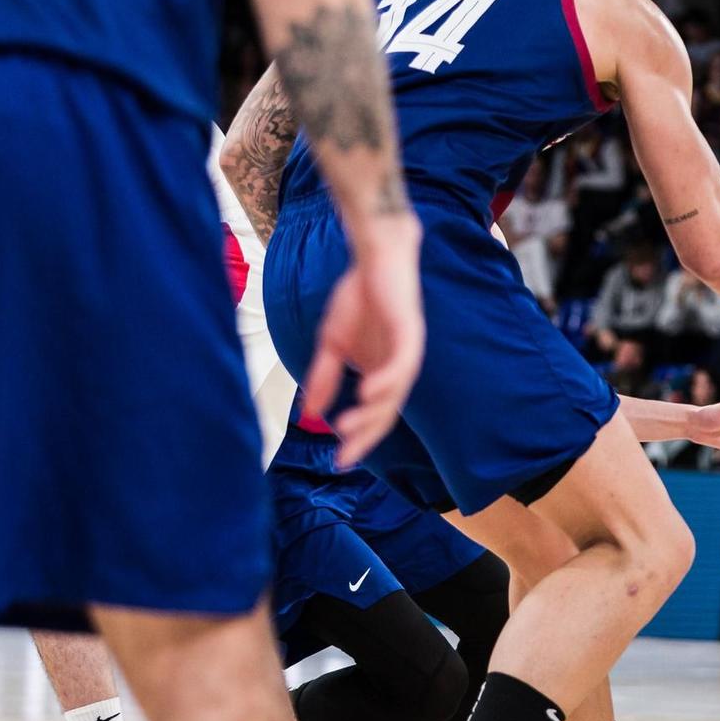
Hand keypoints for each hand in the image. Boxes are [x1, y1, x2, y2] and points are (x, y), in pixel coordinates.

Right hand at [303, 213, 424, 467]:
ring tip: (348, 428)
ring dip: (372, 413)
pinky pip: (402, 364)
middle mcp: (397, 370)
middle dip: (365, 436)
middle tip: (345, 458)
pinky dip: (386, 380)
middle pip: (385, 412)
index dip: (358, 439)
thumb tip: (309, 412)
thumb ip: (324, 376)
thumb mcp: (332, 343)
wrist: (374, 258)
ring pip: (394, 393)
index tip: (339, 461)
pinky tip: (369, 392)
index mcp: (381, 374)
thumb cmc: (357, 299)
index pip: (373, 416)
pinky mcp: (410, 333)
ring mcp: (406, 352)